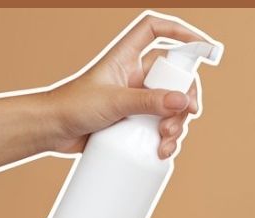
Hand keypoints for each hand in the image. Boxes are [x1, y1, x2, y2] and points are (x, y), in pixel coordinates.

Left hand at [45, 14, 211, 158]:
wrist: (51, 131)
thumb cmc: (72, 107)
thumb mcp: (113, 102)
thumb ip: (148, 101)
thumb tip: (183, 101)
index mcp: (126, 58)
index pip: (155, 31)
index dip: (180, 31)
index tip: (203, 46)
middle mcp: (135, 76)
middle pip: (175, 76)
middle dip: (185, 97)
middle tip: (186, 113)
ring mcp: (137, 100)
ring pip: (172, 105)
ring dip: (178, 123)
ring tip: (166, 139)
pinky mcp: (136, 122)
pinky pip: (162, 126)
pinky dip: (168, 139)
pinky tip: (162, 150)